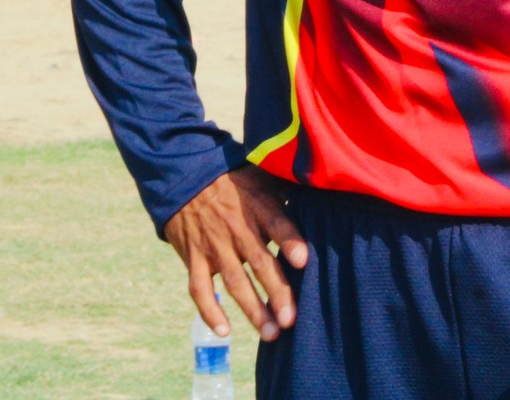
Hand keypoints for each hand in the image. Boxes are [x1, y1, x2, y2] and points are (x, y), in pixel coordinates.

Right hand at [164, 166, 308, 341]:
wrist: (183, 176)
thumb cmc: (234, 180)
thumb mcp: (261, 175)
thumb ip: (289, 187)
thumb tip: (326, 191)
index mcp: (257, 205)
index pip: (277, 223)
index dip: (290, 241)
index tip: (303, 260)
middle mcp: (236, 227)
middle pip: (259, 262)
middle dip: (276, 291)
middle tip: (291, 319)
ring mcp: (213, 244)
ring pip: (234, 281)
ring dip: (252, 309)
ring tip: (271, 334)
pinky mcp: (193, 257)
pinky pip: (199, 288)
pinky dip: (210, 311)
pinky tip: (224, 332)